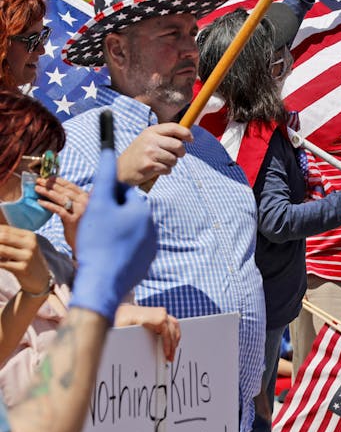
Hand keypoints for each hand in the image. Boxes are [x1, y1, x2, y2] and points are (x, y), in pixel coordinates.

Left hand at [0, 225, 49, 293]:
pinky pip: (2, 264)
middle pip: (3, 237)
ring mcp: (28, 257)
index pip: (5, 229)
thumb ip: (8, 239)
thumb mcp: (23, 247)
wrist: (41, 279)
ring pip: (1, 250)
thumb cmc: (26, 260)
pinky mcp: (23, 269)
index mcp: (29, 236)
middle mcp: (31, 244)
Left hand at [35, 176, 88, 253]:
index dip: (59, 181)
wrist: (89, 243)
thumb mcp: (81, 211)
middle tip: (39, 180)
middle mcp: (85, 202)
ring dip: (47, 192)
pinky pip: (58, 209)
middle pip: (65, 190)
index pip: (72, 186)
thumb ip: (74, 202)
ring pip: (61, 198)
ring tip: (37, 188)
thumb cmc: (83, 227)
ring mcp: (80, 211)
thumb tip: (59, 192)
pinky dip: (48, 205)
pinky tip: (39, 202)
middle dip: (51, 184)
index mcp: (88, 198)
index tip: (48, 177)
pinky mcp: (73, 219)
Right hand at [70, 148, 156, 323]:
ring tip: (102, 244)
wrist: (102, 281)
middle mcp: (152, 226)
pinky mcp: (147, 261)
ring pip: (130, 231)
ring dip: (117, 233)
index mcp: (142, 210)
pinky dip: (121, 249)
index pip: (123, 195)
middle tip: (97, 231)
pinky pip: (133, 248)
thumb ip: (105, 176)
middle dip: (113, 218)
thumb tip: (108, 149)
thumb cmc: (98, 241)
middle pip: (127, 213)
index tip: (97, 214)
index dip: (107, 202)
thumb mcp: (98, 204)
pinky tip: (109, 256)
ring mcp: (152, 245)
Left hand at [114, 304, 180, 360]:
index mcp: (154, 317)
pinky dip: (174, 333)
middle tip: (170, 357)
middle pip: (172, 331)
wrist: (124, 309)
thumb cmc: (124, 317)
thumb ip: (128, 338)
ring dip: (175, 339)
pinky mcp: (162, 314)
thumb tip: (130, 350)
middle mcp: (160, 313)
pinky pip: (173, 323)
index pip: (166, 333)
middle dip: (172, 345)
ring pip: (175, 327)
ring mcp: (162, 313)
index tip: (167, 354)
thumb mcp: (124, 328)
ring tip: (172, 351)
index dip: (168, 344)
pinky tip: (173, 341)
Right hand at [116, 123, 192, 184]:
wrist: (122, 169)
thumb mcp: (148, 140)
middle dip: (180, 153)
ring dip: (170, 164)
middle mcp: (150, 140)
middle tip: (176, 156)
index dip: (185, 133)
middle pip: (178, 145)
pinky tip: (156, 169)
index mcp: (151, 131)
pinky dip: (165, 171)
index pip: (173, 127)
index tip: (191, 139)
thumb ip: (164, 137)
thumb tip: (186, 136)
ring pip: (174, 159)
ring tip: (160, 163)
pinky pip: (167, 169)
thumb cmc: (139, 154)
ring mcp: (149, 152)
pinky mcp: (149, 165)